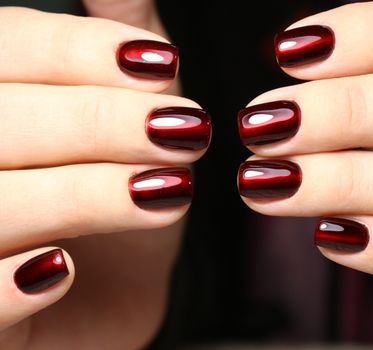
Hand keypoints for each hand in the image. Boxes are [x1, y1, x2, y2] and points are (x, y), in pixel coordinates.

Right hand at [0, 2, 209, 348]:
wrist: (111, 294)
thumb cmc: (115, 200)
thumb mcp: (123, 122)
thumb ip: (111, 54)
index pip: (0, 48)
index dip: (78, 51)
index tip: (162, 65)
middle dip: (95, 121)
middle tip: (184, 131)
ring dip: (78, 192)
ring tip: (166, 191)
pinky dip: (6, 286)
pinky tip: (62, 268)